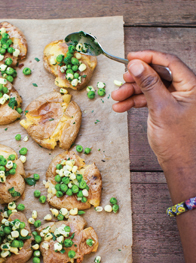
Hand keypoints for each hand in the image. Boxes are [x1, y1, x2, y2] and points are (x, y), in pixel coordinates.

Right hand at [111, 50, 195, 169]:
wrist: (178, 163)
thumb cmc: (177, 140)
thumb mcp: (160, 108)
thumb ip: (149, 84)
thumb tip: (137, 65)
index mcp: (192, 85)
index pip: (169, 62)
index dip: (149, 57)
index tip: (131, 57)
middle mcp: (185, 90)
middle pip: (157, 75)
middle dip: (136, 79)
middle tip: (122, 80)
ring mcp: (174, 99)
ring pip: (150, 88)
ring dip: (131, 92)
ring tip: (116, 98)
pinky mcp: (166, 108)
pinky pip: (148, 99)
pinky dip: (134, 102)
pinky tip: (121, 107)